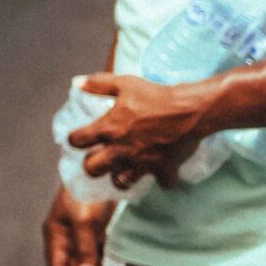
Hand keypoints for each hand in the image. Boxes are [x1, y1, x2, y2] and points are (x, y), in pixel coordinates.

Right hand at [42, 185, 114, 265]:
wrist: (99, 173)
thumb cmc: (85, 195)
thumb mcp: (85, 224)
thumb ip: (85, 252)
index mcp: (54, 233)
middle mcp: (63, 235)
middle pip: (68, 265)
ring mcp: (76, 232)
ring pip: (80, 260)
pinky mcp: (90, 229)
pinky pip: (91, 252)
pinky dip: (98, 262)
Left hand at [69, 72, 212, 187]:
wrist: (190, 110)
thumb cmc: (156, 96)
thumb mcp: (124, 83)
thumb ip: (98, 84)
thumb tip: (76, 81)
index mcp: (108, 129)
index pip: (76, 140)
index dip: (75, 138)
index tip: (81, 137)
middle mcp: (121, 150)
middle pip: (92, 169)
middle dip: (92, 164)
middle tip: (98, 157)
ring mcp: (142, 163)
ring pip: (121, 182)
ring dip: (120, 176)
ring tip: (124, 167)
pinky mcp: (163, 170)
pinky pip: (161, 184)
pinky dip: (161, 179)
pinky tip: (161, 169)